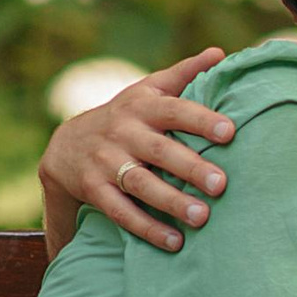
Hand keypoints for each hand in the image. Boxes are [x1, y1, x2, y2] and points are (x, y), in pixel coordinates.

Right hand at [42, 50, 233, 250]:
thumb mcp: (148, 89)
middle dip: (191, 168)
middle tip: (222, 184)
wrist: (66, 145)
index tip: (230, 131)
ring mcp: (106, 163)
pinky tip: (175, 242)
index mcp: (142, 106)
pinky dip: (148, 229)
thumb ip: (184, 74)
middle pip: (160, 151)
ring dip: (171, 202)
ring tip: (203, 217)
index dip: (201, 119)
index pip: (174, 109)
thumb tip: (222, 53)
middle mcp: (123, 132)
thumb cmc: (126, 115)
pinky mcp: (95, 190)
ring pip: (141, 185)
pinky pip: (122, 212)